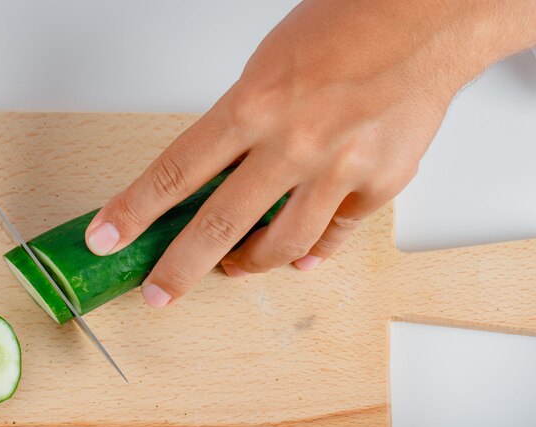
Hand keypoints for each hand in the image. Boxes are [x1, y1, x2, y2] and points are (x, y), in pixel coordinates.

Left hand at [87, 0, 535, 307]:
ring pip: (281, 246)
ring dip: (248, 264)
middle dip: (179, 268)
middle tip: (158, 291)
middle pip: (219, 225)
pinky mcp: (379, 185)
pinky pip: (333, 236)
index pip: (175, 171)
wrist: (429, 15)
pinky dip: (312, 251)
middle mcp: (294, 143)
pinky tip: (297, 256)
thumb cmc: (349, 24)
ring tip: (231, 267)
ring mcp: (338, 169)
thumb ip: (242, 126)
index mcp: (255, 104)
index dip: (134, 211)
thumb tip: (215, 178)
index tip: (106, 237)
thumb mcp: (269, 67)